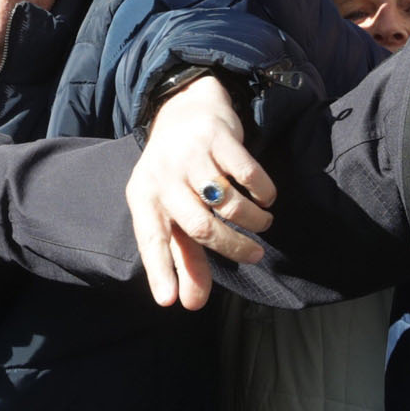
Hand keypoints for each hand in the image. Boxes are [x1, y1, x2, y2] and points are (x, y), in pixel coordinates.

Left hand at [125, 76, 274, 310]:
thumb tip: (191, 304)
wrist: (184, 106)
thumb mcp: (171, 210)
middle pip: (199, 226)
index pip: (151, 241)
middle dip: (232, 248)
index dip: (160, 272)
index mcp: (144, 198)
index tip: (169, 301)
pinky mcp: (217, 136)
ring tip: (262, 224)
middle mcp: (163, 177)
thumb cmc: (177, 172)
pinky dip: (263, 192)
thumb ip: (183, 257)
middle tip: (254, 255)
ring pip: (227, 202)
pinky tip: (265, 198)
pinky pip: (248, 174)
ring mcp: (190, 155)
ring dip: (252, 221)